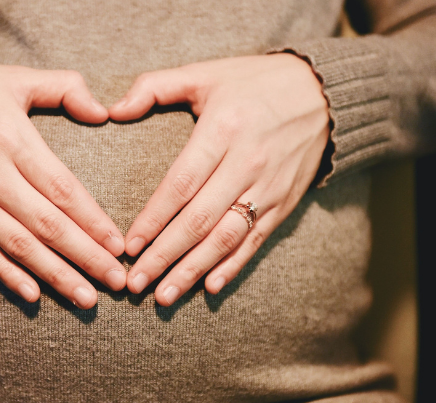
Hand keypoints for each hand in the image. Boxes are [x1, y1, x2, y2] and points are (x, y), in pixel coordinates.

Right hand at [0, 62, 125, 308]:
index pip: (62, 189)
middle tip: (117, 282)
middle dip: (86, 257)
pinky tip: (34, 296)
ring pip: (18, 246)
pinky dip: (8, 276)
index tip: (119, 246)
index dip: (93, 221)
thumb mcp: (13, 78)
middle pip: (47, 225)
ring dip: (56, 275)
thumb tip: (103, 112)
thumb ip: (63, 88)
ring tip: (87, 298)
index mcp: (10, 138)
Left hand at [108, 54, 329, 304]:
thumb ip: (154, 87)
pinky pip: (256, 240)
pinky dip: (233, 266)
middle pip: (199, 220)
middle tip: (135, 284)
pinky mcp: (285, 203)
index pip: (181, 184)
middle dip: (164, 256)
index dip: (153, 219)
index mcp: (223, 130)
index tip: (128, 246)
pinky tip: (209, 287)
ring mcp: (269, 187)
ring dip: (193, 270)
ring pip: (226, 238)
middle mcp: (247, 163)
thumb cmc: (252, 83)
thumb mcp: (204, 73)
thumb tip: (112, 110)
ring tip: (164, 296)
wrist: (323, 92)